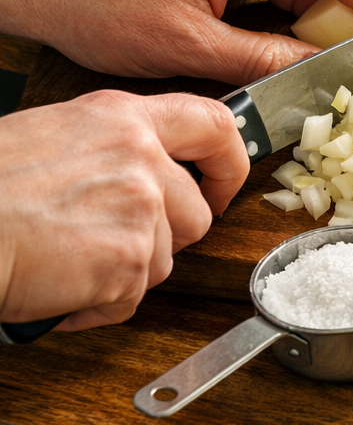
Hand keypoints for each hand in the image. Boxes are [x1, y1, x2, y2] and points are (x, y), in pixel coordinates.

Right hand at [0, 91, 247, 329]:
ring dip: (120, 275)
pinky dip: (93, 307)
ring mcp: (140, 207)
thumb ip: (110, 149)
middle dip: (158, 241)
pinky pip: (128, 299)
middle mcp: (141, 156)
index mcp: (122, 117)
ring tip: (63, 263)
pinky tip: (53, 288)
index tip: (221, 187)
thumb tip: (143, 173)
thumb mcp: (52, 136)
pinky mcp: (128, 259)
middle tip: (104, 246)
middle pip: (194, 214)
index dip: (229, 163)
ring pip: (163, 262)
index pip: (214, 124)